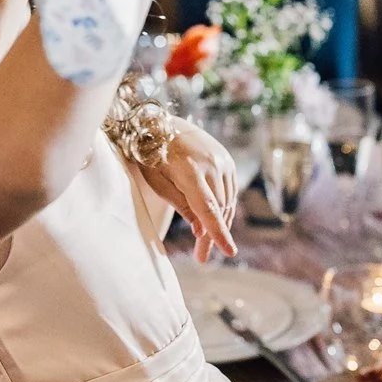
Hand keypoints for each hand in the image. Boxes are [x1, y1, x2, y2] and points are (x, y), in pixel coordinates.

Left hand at [133, 118, 239, 262]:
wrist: (161, 123)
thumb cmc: (151, 155)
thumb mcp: (158, 182)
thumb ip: (182, 206)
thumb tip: (201, 232)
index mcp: (189, 169)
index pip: (208, 207)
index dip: (218, 231)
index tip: (229, 251)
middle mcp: (211, 163)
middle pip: (219, 208)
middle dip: (212, 234)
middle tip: (201, 257)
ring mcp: (222, 159)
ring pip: (227, 200)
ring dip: (219, 222)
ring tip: (204, 241)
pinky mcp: (227, 160)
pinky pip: (229, 190)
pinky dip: (223, 206)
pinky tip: (213, 218)